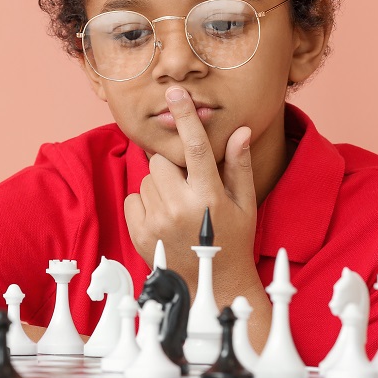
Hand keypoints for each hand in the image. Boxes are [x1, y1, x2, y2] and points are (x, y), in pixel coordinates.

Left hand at [124, 86, 258, 288]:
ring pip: (147, 179)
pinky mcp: (139, 233)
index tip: (175, 93)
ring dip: (160, 187)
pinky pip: (133, 198)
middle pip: (161, 161)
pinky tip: (164, 219)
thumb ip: (238, 165)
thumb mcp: (244, 203)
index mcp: (209, 197)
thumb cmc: (232, 239)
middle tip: (188, 189)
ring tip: (179, 209)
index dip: (185, 116)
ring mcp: (157, 222)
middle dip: (172, 168)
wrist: (211, 284)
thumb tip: (240, 130)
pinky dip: (145, 203)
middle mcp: (181, 208)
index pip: (196, 147)